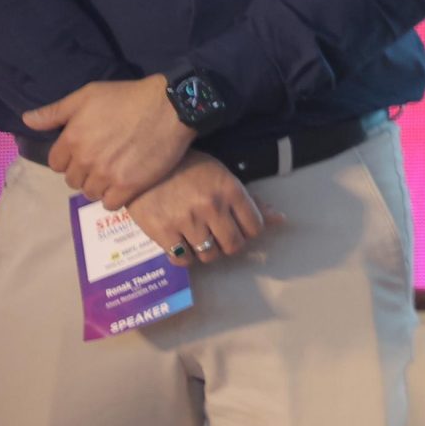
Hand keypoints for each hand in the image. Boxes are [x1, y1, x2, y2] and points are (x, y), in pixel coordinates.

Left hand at [24, 78, 195, 206]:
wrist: (171, 106)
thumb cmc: (128, 97)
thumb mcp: (88, 95)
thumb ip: (55, 111)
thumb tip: (26, 120)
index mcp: (72, 140)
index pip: (56, 164)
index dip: (70, 157)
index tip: (87, 150)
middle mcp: (85, 161)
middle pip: (73, 180)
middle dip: (84, 172)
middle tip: (103, 160)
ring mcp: (107, 175)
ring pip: (91, 193)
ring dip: (99, 185)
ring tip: (115, 171)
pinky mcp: (129, 186)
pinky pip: (110, 203)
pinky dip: (114, 197)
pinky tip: (124, 183)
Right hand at [125, 152, 271, 265]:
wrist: (143, 166)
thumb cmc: (189, 168)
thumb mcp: (223, 176)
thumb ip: (250, 201)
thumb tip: (281, 220)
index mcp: (231, 190)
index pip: (255, 227)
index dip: (248, 231)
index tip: (238, 227)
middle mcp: (212, 207)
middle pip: (234, 245)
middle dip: (230, 244)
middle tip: (219, 236)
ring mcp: (187, 221)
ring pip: (209, 255)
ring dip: (207, 251)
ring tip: (200, 238)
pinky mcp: (162, 233)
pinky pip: (182, 260)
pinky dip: (185, 257)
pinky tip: (182, 244)